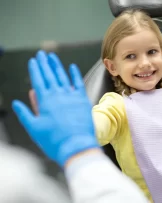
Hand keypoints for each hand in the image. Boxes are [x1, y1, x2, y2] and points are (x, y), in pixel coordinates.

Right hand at [12, 50, 98, 166]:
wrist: (76, 146)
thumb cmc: (54, 140)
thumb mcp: (34, 129)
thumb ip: (25, 114)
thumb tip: (17, 103)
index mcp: (45, 101)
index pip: (38, 80)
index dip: (35, 69)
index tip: (33, 60)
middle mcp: (58, 95)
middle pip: (50, 75)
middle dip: (44, 63)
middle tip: (42, 53)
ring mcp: (71, 96)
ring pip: (63, 77)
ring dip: (57, 66)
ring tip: (53, 56)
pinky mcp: (83, 100)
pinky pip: (79, 84)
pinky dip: (75, 75)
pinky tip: (72, 67)